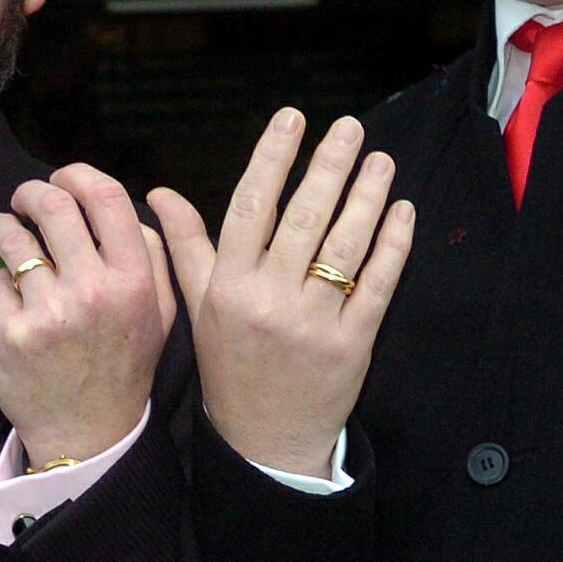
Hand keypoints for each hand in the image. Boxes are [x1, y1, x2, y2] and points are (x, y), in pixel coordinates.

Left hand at [0, 164, 175, 466]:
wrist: (90, 433)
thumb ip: (152, 253)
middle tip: (25, 199)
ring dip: (4, 227)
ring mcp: (47, 313)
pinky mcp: (9, 335)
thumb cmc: (125, 363)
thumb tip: (122, 204)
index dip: (77, 175)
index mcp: (133, 280)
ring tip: (5, 231)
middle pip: (53, 206)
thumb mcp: (160, 311)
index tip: (62, 177)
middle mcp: (92, 292)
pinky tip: (9, 295)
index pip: (105, 198)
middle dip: (32, 192)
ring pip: (14, 240)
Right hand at [150, 107, 413, 477]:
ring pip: (345, 245)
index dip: (272, 157)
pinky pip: (377, 285)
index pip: (249, 206)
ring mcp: (312, 323)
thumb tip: (160, 191)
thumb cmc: (228, 365)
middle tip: (350, 127)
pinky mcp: (351, 345)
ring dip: (367, 196)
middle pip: (303, 218)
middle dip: (329, 166)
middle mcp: (268, 299)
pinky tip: (401, 211)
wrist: (262, 444)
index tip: (292, 118)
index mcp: (228, 285)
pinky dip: (393, 245)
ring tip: (380, 160)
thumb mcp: (198, 305)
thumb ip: (185, 244)